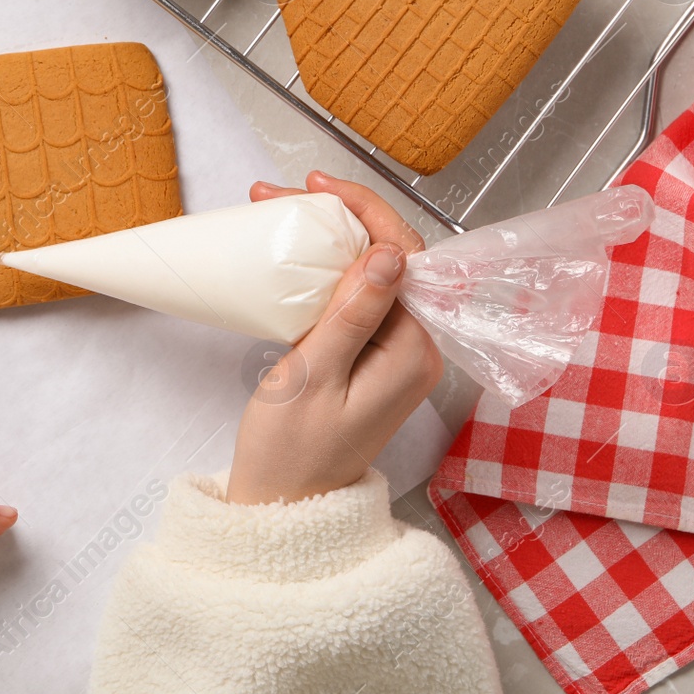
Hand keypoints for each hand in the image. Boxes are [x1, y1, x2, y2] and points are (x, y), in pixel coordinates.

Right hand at [225, 171, 441, 504]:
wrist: (286, 507)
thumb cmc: (292, 451)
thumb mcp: (315, 375)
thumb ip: (353, 313)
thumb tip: (390, 254)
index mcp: (413, 350)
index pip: (404, 254)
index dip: (365, 209)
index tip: (317, 186)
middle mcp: (417, 347)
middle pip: (390, 256)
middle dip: (341, 216)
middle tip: (277, 195)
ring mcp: (397, 352)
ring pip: (372, 271)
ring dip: (330, 236)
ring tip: (276, 210)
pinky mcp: (374, 357)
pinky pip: (360, 296)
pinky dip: (328, 267)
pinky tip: (296, 252)